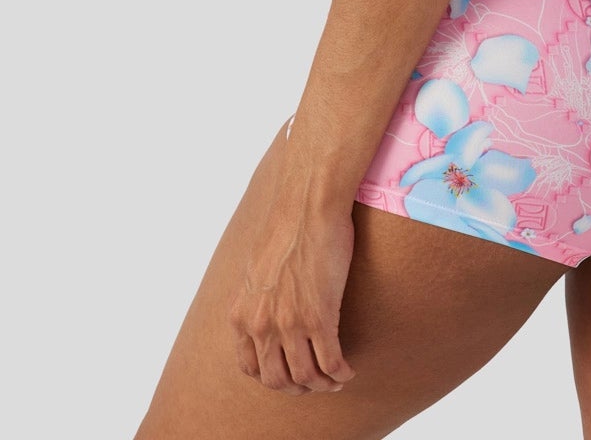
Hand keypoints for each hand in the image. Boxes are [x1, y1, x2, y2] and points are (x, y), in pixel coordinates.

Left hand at [227, 183, 356, 394]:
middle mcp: (261, 325)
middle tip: (315, 383)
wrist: (308, 203)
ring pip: (306, 377)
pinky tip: (348, 370)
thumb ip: (257, 295)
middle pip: (277, 380)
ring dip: (322, 385)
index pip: (250, 366)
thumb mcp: (256, 267)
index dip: (272, 378)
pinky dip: (340, 373)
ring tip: (336, 379)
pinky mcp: (319, 317)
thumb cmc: (288, 225)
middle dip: (298, 388)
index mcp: (242, 314)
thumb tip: (268, 306)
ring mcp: (289, 324)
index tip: (289, 374)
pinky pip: (331, 363)